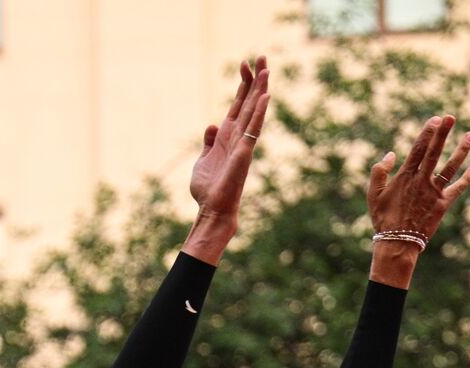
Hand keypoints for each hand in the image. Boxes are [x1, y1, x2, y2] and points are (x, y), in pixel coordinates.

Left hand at [189, 55, 269, 224]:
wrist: (212, 209)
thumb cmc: (209, 189)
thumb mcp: (203, 160)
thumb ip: (209, 141)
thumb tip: (211, 124)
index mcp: (227, 136)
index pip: (238, 105)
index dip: (242, 85)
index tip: (244, 63)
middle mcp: (238, 136)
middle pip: (249, 102)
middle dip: (255, 79)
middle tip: (261, 55)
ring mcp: (243, 144)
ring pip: (254, 112)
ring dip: (260, 90)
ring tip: (266, 68)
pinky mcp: (243, 154)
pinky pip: (253, 130)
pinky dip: (258, 114)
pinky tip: (264, 97)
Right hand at [368, 115, 469, 243]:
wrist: (397, 243)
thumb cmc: (383, 219)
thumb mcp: (373, 195)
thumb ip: (379, 172)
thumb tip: (391, 154)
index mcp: (404, 177)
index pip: (418, 150)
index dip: (427, 133)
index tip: (436, 119)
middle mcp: (421, 181)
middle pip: (434, 152)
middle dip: (443, 134)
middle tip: (451, 117)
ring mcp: (434, 192)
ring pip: (451, 167)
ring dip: (462, 150)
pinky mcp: (443, 204)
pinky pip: (457, 189)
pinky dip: (467, 179)